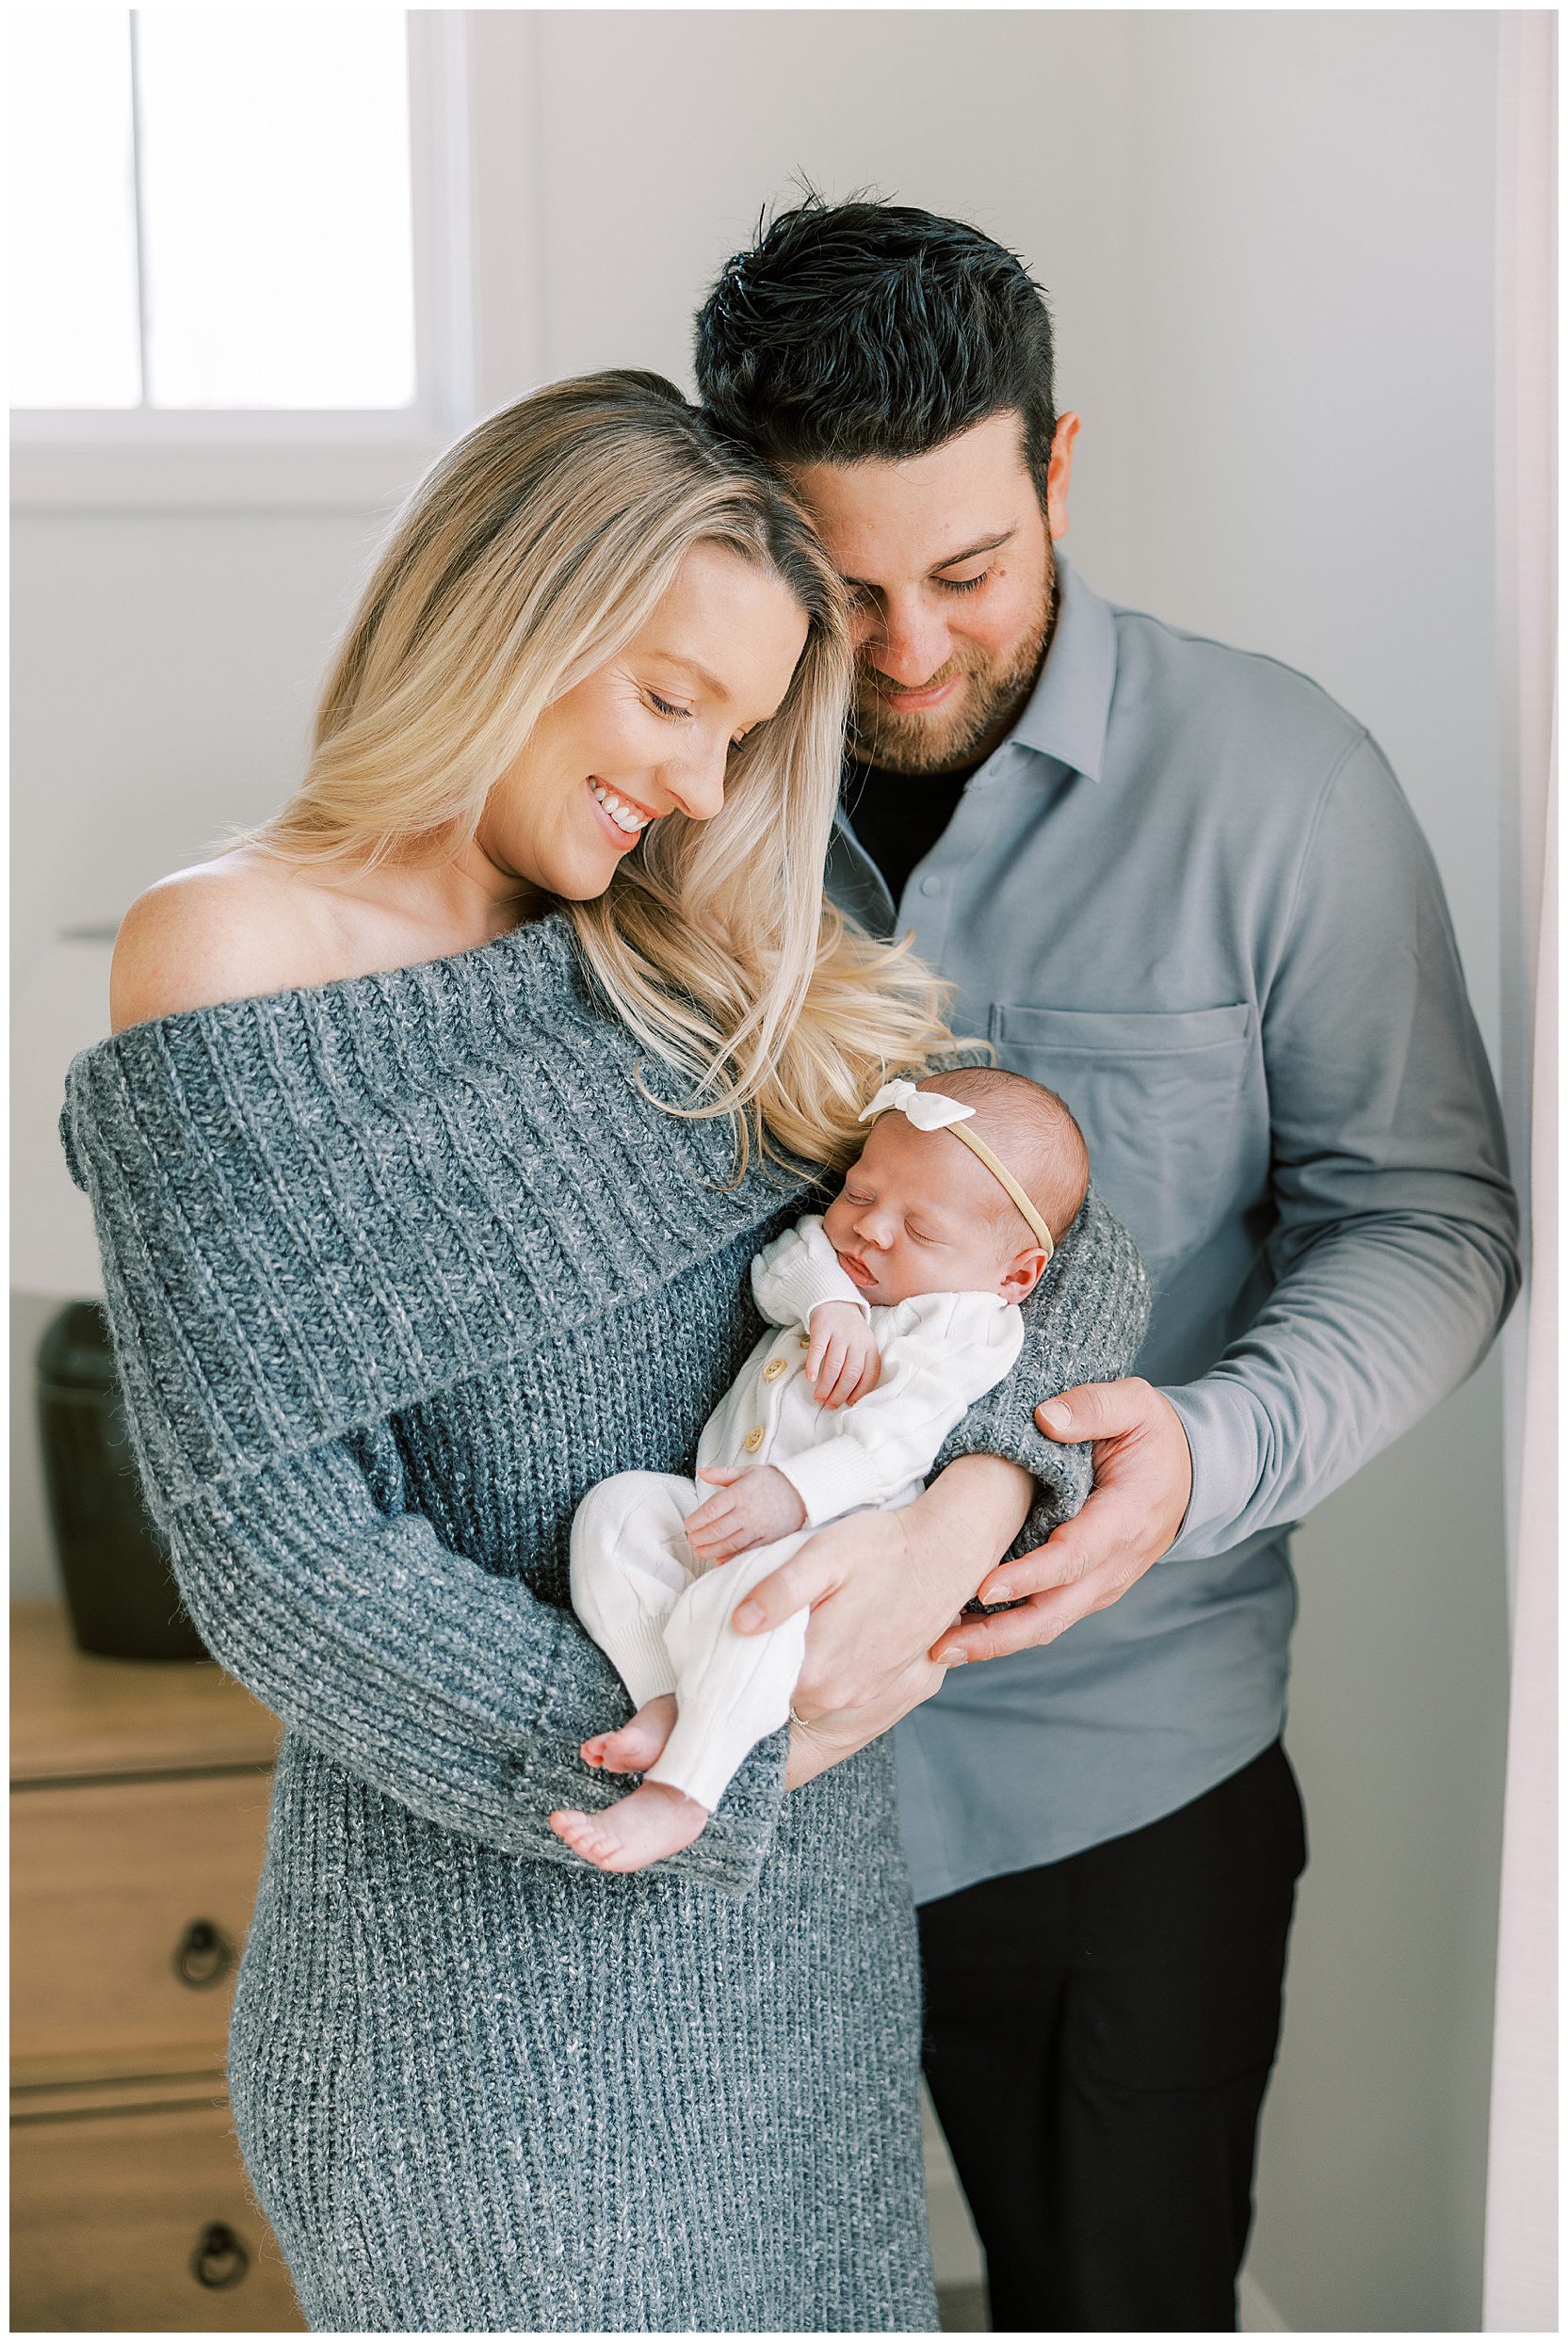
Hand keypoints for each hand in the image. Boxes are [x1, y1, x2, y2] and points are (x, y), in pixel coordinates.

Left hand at [685, 1464, 806, 1562]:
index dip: (696, 1520)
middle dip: (699, 1537)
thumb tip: (701, 1472)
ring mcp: (758, 1528)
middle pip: (717, 1530)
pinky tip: (719, 1559)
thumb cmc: (773, 1481)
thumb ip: (722, 1474)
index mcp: (740, 1493)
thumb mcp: (747, 1471)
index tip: (688, 1524)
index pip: (711, 1510)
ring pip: (729, 1544)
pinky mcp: (768, 1539)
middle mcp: (748, 1512)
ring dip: (711, 1550)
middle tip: (691, 1539)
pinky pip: (746, 1552)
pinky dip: (731, 1558)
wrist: (803, 1491)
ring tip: (700, 1551)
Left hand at [728, 1456, 1034, 1784]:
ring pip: (805, 1696)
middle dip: (758, 1675)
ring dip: (788, 1674)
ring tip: (776, 1637)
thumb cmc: (882, 1548)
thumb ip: (778, 1593)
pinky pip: (833, 1691)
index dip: (734, 1672)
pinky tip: (814, 1639)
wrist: (945, 1551)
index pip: (754, 1694)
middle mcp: (839, 1694)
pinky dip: (817, 1673)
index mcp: (818, 1672)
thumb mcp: (822, 1556)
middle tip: (743, 1638)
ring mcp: (863, 1692)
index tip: (721, 1651)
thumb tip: (739, 1624)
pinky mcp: (882, 1683)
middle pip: (777, 1698)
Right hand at [805, 1301, 880, 1408]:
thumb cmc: (849, 1331)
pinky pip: (818, 1349)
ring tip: (819, 1397)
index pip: (869, 1375)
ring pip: (835, 1365)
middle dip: (840, 1393)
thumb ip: (861, 1365)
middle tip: (830, 1404)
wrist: (836, 1301)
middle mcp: (857, 1341)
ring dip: (826, 1385)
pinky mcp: (823, 1328)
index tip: (849, 1403)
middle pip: (851, 1373)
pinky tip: (810, 1377)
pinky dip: (814, 1365)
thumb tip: (852, 1397)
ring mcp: (840, 1334)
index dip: (860, 1392)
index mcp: (870, 1347)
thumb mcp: (862, 1345)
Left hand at [931, 1378, 1193, 1664]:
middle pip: (1055, 1612)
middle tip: (940, 1645)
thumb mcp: (1133, 1405)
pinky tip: (962, 1630)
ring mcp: (1100, 1583)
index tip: (984, 1587)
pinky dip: (1006, 1630)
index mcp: (1125, 1519)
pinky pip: (1046, 1616)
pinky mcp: (1085, 1588)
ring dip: (995, 1641)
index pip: (1074, 1557)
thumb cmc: (1152, 1435)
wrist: (1187, 1471)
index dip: (1030, 1576)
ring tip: (939, 1649)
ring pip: (1048, 1623)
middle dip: (998, 1635)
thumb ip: (1093, 1406)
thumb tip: (1046, 1419)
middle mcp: (1114, 1564)